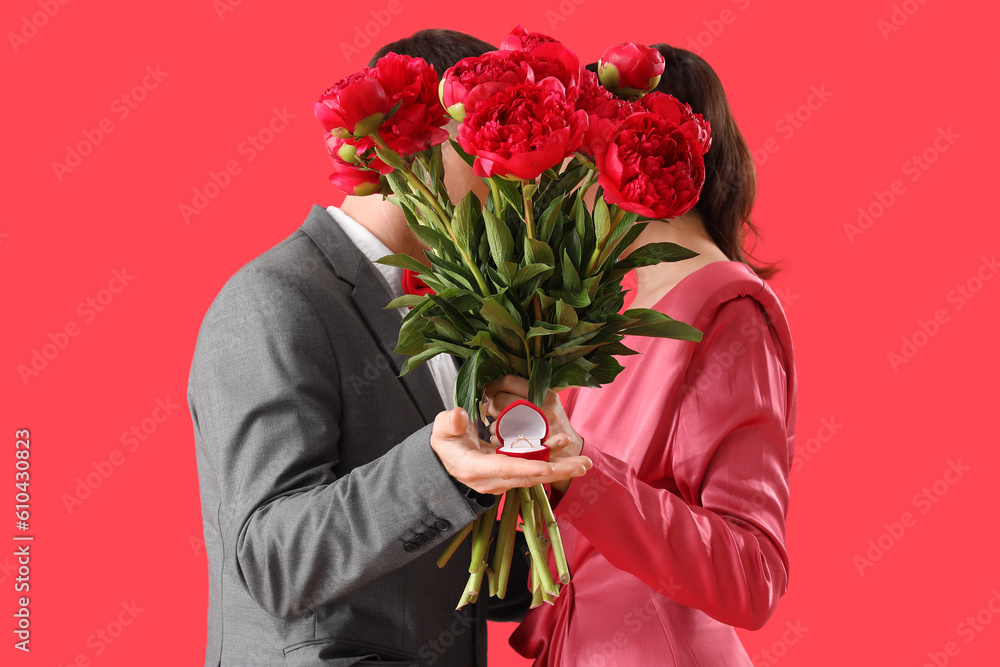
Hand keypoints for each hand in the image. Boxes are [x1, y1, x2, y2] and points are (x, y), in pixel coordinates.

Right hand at [430, 407, 591, 495]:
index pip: (503, 469)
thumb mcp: (441, 429)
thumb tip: (460, 415)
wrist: (446, 456)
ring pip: (535, 474)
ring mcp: (503, 478)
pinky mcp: (511, 473)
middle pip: (528, 476)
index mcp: (474, 469)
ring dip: (561, 467)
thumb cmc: (445, 440)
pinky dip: (552, 459)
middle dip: (557, 471)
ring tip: (585, 462)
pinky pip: (534, 467)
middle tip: (583, 465)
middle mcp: (492, 479)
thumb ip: (449, 423)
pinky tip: (566, 448)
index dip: (526, 467)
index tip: (548, 465)